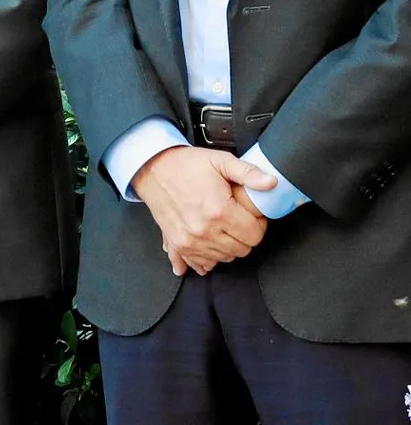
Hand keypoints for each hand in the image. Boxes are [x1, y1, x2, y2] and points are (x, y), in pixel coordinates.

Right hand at [131, 146, 275, 276]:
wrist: (151, 169)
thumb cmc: (185, 165)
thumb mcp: (220, 161)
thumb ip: (249, 173)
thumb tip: (272, 183)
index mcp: (219, 210)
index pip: (255, 235)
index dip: (258, 224)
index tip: (252, 215)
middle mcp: (204, 230)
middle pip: (242, 250)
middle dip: (244, 236)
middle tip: (238, 220)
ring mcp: (189, 240)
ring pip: (224, 258)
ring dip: (227, 246)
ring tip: (222, 228)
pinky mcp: (177, 244)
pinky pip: (198, 264)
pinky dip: (205, 260)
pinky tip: (207, 251)